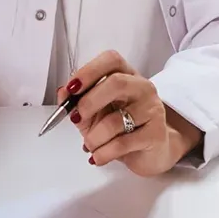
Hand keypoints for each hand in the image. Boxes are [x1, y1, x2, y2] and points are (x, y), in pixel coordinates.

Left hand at [57, 50, 202, 176]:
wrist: (151, 152)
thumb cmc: (121, 129)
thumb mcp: (93, 114)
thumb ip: (77, 102)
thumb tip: (62, 93)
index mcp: (127, 76)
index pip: (112, 60)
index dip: (89, 71)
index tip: (72, 88)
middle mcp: (142, 88)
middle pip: (117, 83)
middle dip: (89, 102)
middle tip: (78, 118)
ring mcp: (152, 110)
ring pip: (116, 121)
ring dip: (94, 138)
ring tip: (91, 146)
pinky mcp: (155, 134)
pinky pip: (122, 143)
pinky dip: (103, 153)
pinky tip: (98, 157)